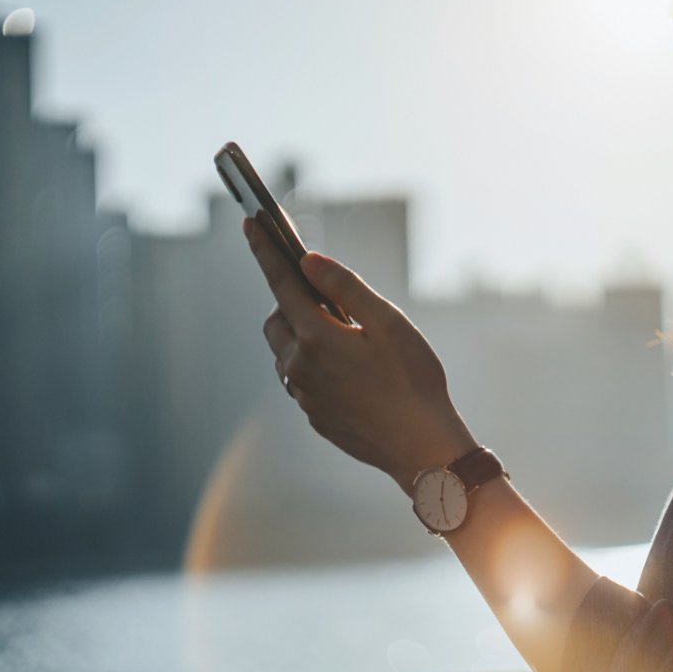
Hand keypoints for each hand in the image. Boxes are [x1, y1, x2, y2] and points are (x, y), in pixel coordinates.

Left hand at [242, 215, 478, 494]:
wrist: (422, 449)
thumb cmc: (414, 382)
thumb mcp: (389, 324)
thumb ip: (346, 288)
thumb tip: (310, 261)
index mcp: (316, 337)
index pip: (281, 282)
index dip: (264, 249)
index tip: (249, 222)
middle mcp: (300, 367)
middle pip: (276, 320)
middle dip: (290, 300)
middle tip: (326, 297)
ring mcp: (305, 396)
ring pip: (287, 354)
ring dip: (303, 335)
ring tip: (346, 337)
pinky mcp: (316, 418)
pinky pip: (303, 381)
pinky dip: (316, 365)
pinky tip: (353, 372)